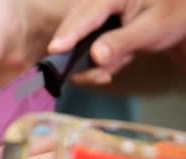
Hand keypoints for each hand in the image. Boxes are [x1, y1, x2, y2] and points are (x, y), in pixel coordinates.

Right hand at [48, 0, 185, 84]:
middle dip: (80, 55)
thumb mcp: (152, 29)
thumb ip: (122, 43)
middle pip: (73, 26)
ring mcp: (89, 11)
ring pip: (74, 40)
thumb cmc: (168, 15)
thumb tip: (96, 56)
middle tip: (101, 76)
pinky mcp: (88, 24)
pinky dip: (95, 61)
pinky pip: (80, 46)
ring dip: (91, 61)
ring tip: (118, 64)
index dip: (70, 33)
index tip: (55, 50)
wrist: (173, 14)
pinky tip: (113, 63)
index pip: (87, 14)